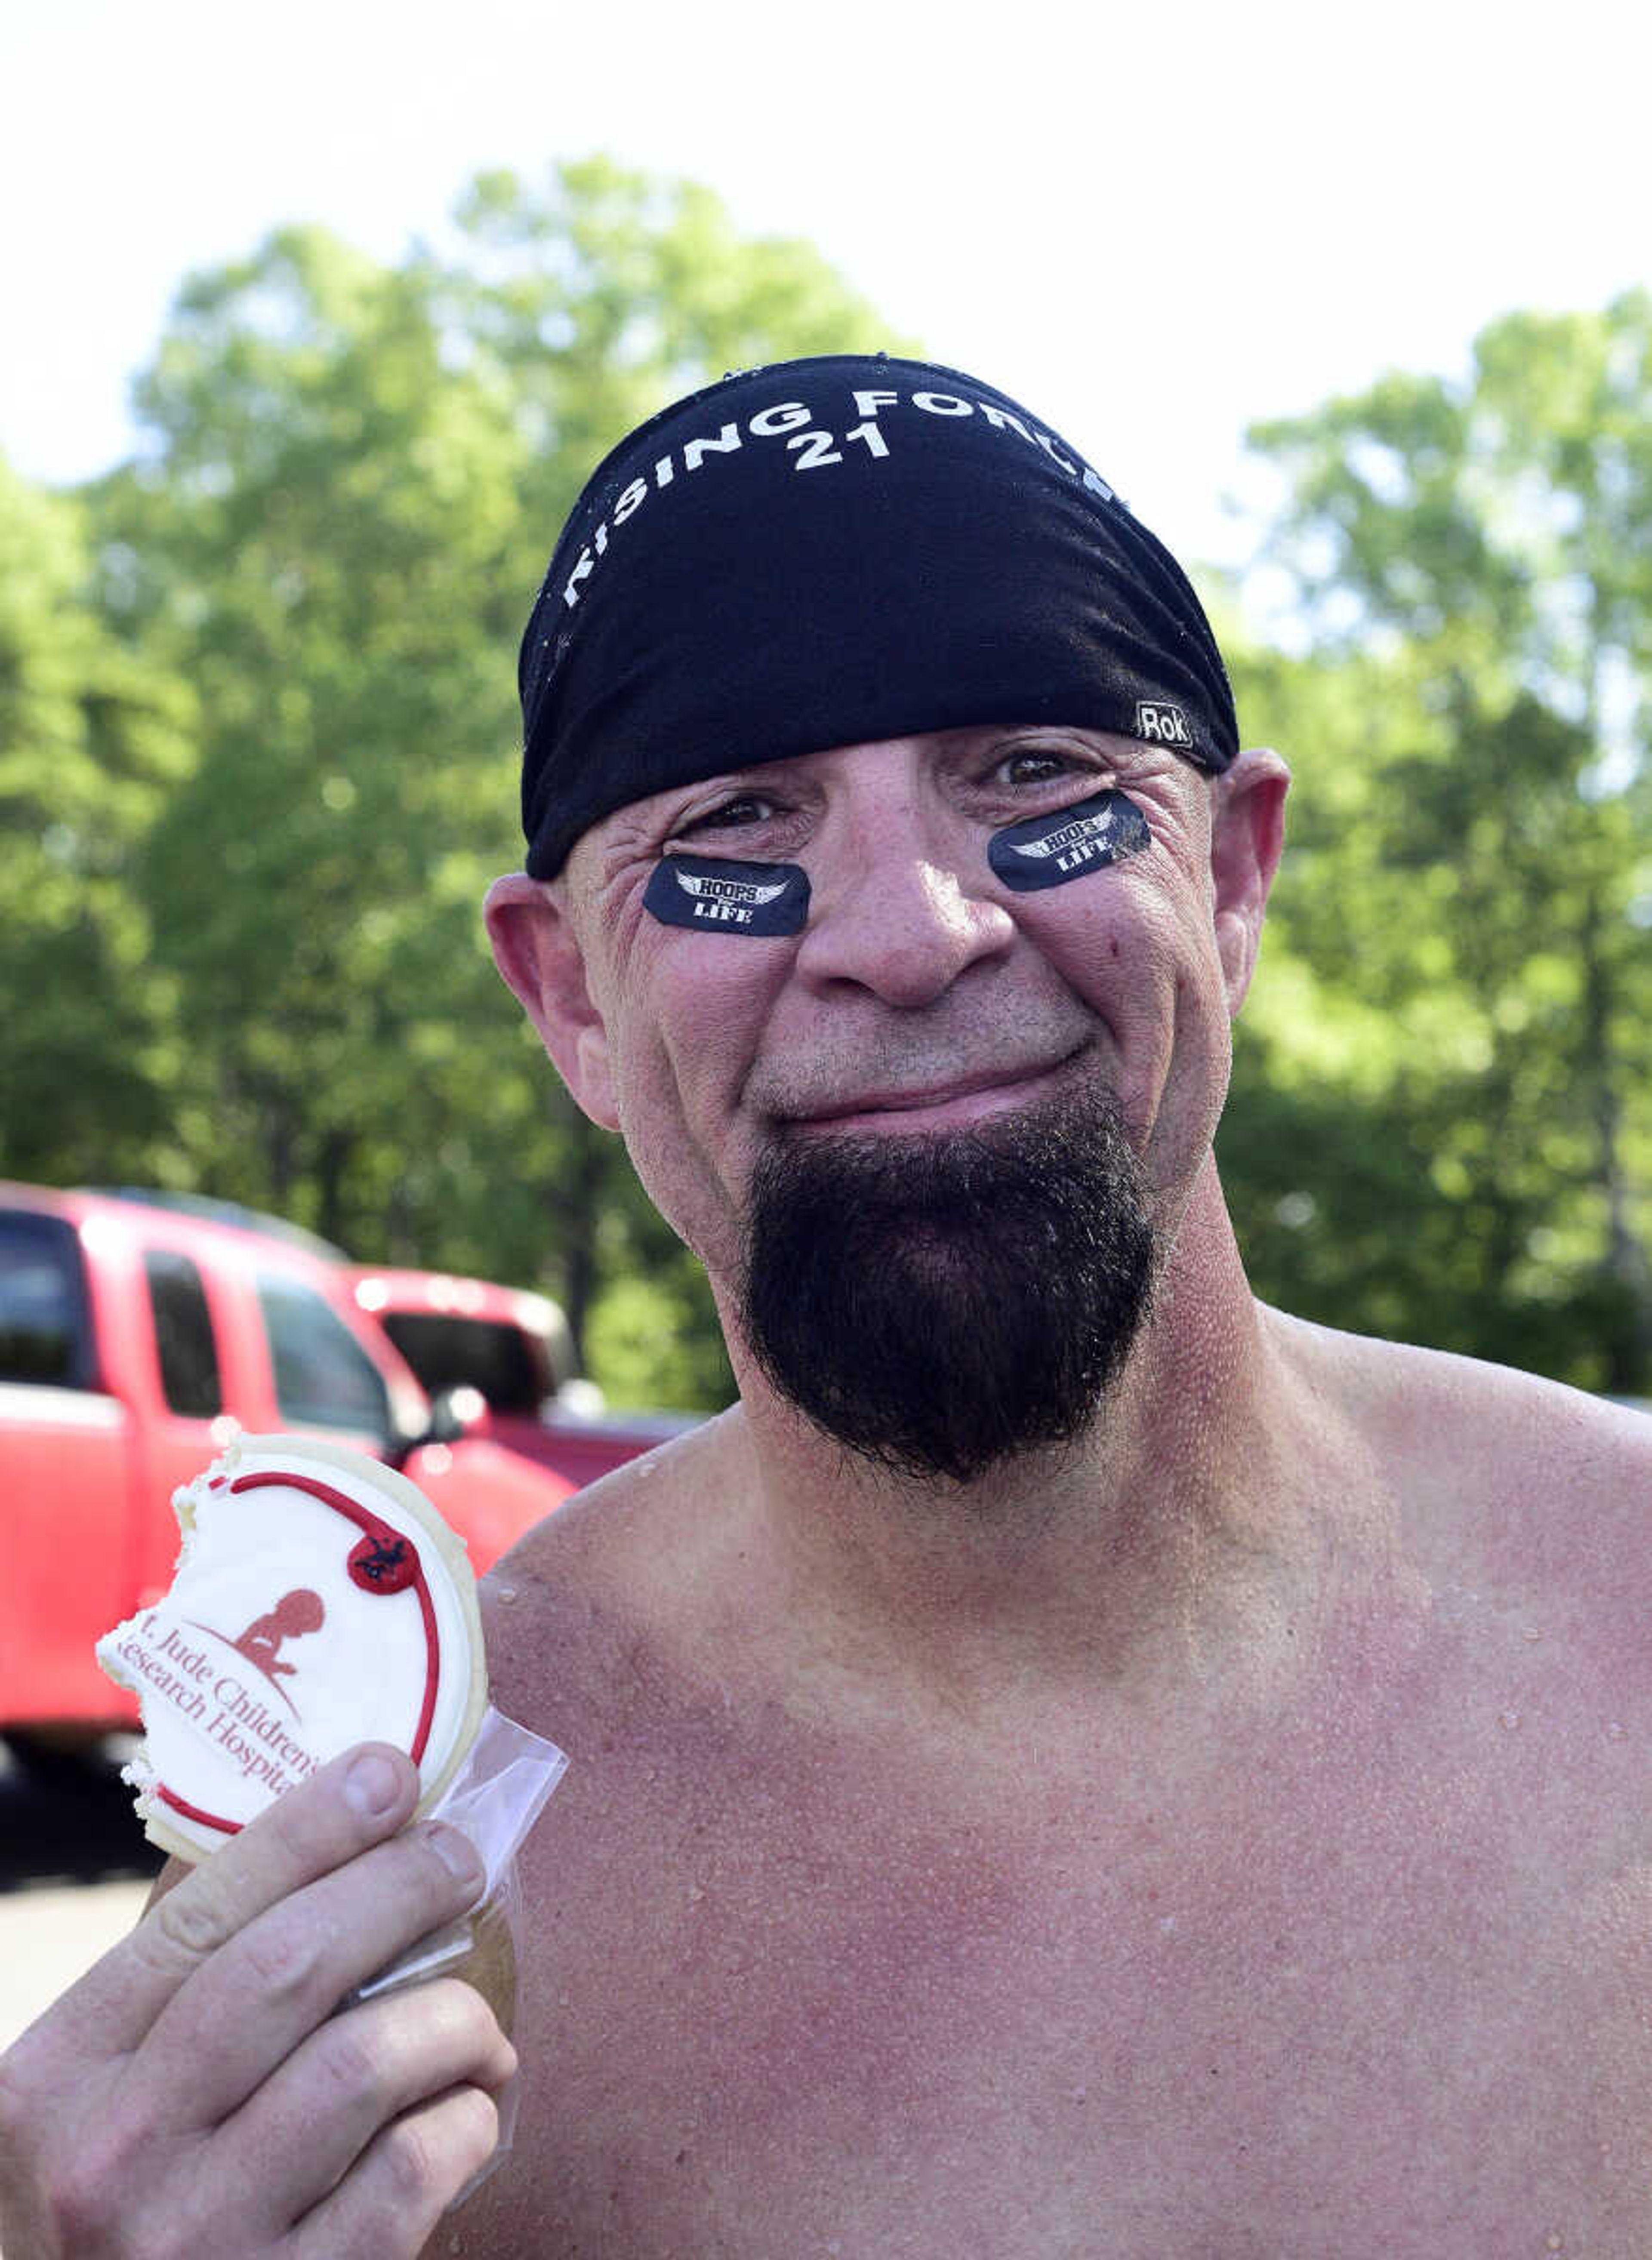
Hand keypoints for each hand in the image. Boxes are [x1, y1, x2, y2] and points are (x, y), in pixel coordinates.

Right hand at [0, 1743, 515, 2256]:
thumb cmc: (121, 2210)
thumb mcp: (95, 2102)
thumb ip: (175, 1983)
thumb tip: (300, 1833)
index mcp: (51, 2083)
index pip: (197, 1915)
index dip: (307, 1829)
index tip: (388, 1770)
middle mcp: (110, 2160)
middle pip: (286, 1970)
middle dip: (395, 1889)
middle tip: (458, 1859)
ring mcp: (196, 2242)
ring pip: (365, 2064)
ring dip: (451, 2018)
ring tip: (474, 2024)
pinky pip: (413, 2172)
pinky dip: (464, 2122)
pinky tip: (467, 2113)